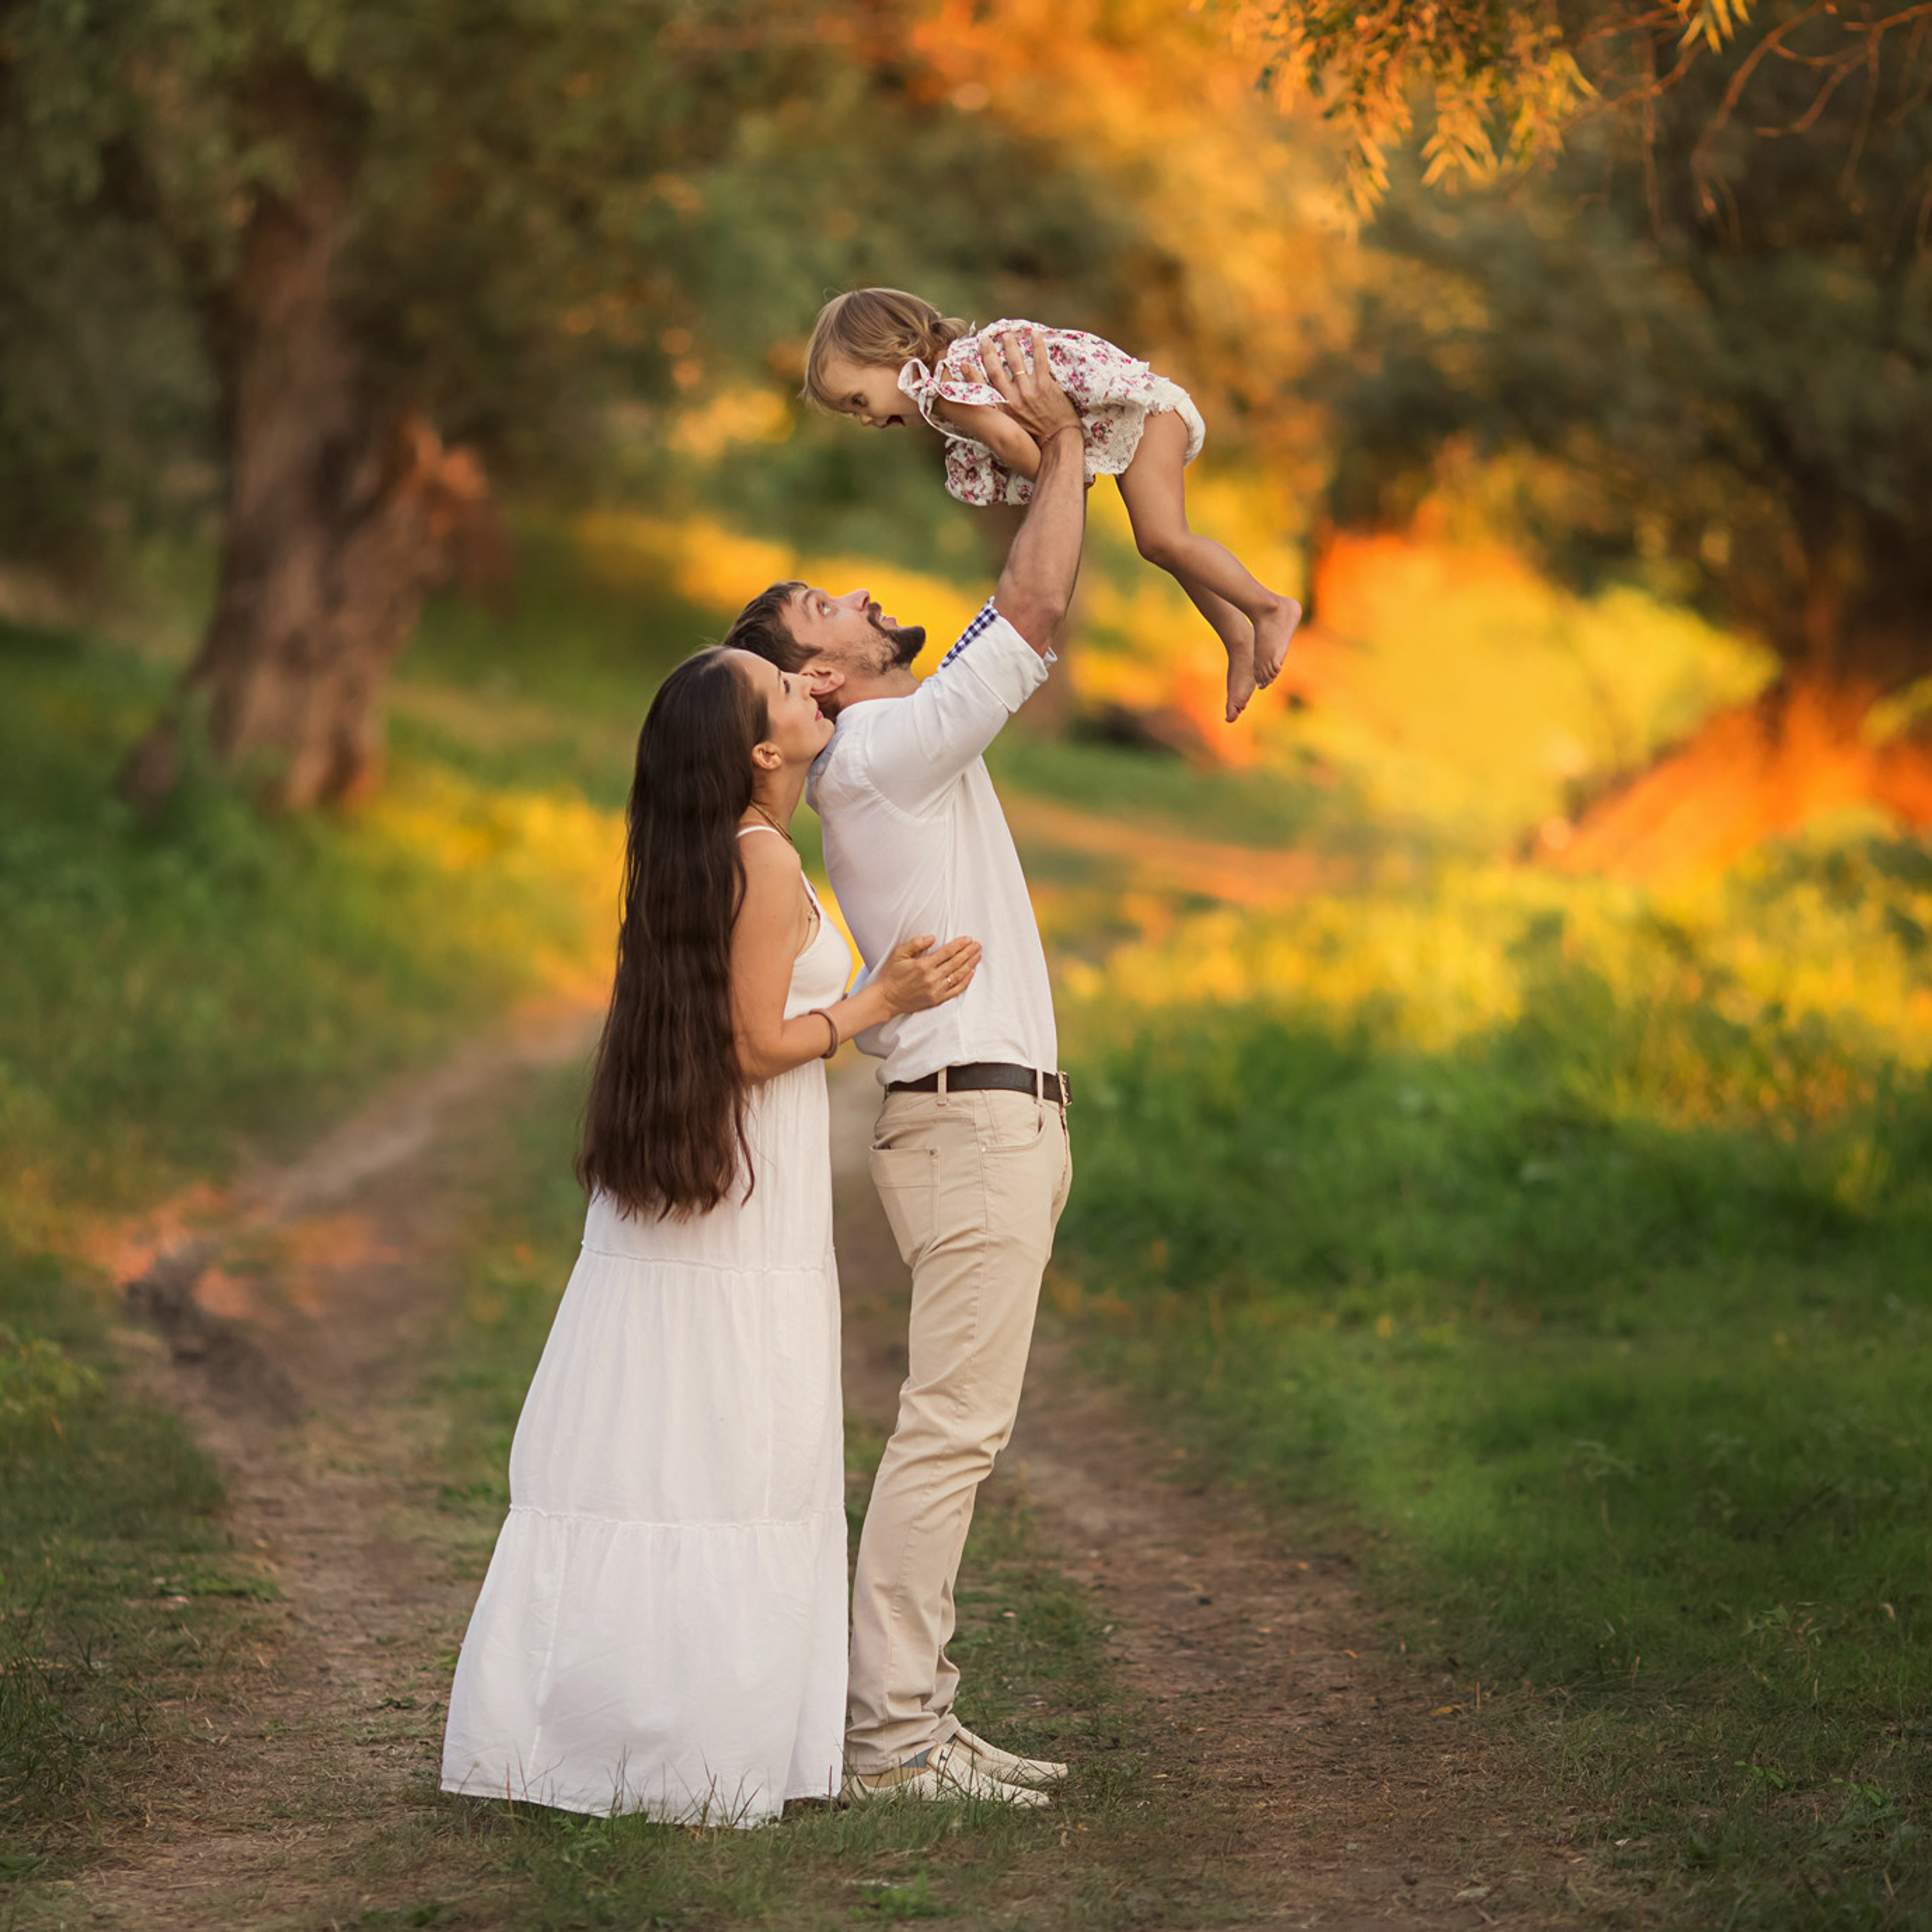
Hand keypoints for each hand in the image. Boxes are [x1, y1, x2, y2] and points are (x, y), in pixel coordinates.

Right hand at [876, 934, 981, 1014]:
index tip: (968, 939)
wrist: (886, 999)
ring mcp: (936, 990)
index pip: (947, 952)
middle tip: (978, 945)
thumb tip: (932, 937)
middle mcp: (932, 978)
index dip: (959, 944)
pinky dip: (965, 982)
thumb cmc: (891, 975)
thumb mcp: (898, 954)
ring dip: (970, 965)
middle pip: (956, 962)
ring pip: (958, 976)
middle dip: (968, 952)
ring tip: (978, 956)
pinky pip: (955, 990)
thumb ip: (916, 944)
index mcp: (923, 965)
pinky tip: (970, 973)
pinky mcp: (936, 1000)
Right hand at [978, 328, 1079, 445]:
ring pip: (1016, 362)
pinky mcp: (1045, 386)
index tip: (962, 363)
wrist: (1057, 444)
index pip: (982, 389)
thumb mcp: (1013, 430)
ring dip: (1010, 345)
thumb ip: (1004, 416)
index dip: (971, 375)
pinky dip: (1037, 346)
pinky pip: (1039, 361)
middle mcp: (1012, 399)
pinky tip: (1035, 333)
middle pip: (996, 370)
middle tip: (985, 339)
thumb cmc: (1037, 440)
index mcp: (1002, 410)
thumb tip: (995, 408)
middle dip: (989, 352)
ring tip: (1007, 334)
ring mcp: (1028, 391)